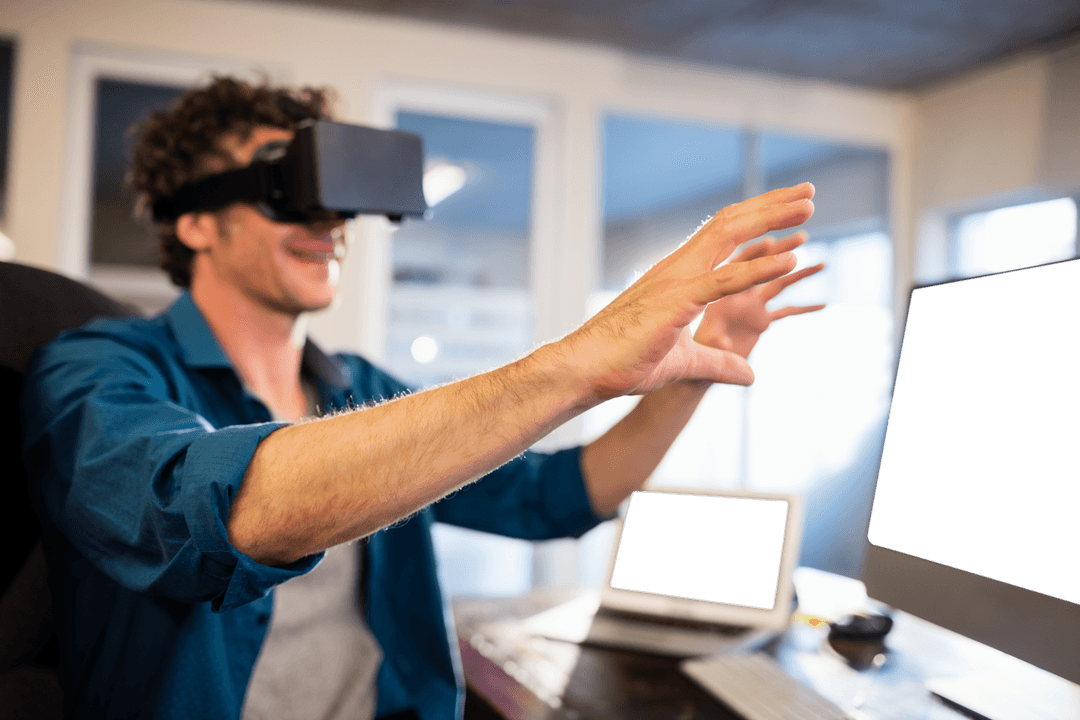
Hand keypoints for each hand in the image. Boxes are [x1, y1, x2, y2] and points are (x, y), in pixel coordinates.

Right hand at [552, 183, 814, 402]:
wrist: (585, 369)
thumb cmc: (625, 362)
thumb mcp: (687, 363)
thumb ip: (720, 364)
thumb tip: (750, 375)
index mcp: (678, 275)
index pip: (723, 235)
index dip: (758, 219)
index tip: (789, 209)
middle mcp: (678, 268)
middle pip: (731, 224)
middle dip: (772, 206)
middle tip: (808, 193)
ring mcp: (677, 280)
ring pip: (730, 237)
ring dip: (772, 221)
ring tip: (807, 209)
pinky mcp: (676, 302)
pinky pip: (725, 281)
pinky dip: (758, 267)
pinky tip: (788, 258)